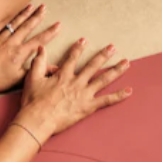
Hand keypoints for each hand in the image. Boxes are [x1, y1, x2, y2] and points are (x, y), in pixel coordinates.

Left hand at [0, 4, 60, 96]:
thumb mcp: (18, 79)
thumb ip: (35, 71)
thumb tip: (52, 69)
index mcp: (20, 53)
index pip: (39, 40)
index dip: (50, 33)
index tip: (58, 25)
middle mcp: (11, 43)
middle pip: (27, 26)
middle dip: (37, 16)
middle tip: (44, 7)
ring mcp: (1, 40)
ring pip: (15, 23)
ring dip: (24, 14)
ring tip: (30, 5)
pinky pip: (3, 26)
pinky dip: (9, 19)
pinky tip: (10, 15)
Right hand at [17, 40, 131, 139]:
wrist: (38, 120)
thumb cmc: (33, 101)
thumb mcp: (32, 78)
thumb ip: (38, 62)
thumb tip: (41, 48)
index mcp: (63, 75)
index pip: (72, 58)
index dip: (78, 48)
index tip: (84, 40)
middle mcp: (76, 82)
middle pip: (93, 65)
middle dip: (104, 55)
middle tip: (113, 47)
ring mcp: (84, 94)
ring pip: (103, 79)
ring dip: (116, 70)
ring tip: (126, 63)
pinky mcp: (88, 107)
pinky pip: (106, 101)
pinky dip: (118, 96)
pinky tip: (129, 91)